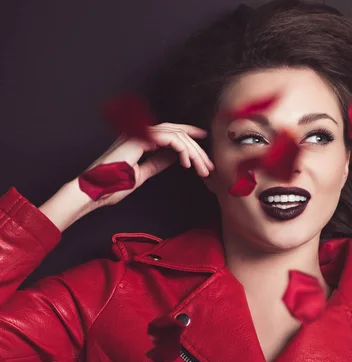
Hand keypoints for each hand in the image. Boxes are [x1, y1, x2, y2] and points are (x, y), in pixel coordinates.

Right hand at [82, 122, 212, 207]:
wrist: (94, 191)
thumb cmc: (112, 186)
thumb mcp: (142, 174)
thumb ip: (158, 162)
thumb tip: (175, 157)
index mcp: (139, 140)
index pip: (170, 132)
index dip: (189, 135)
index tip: (204, 143)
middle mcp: (139, 133)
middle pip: (177, 132)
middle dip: (196, 148)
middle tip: (209, 165)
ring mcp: (138, 134)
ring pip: (177, 135)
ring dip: (193, 153)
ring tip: (202, 169)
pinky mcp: (139, 140)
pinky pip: (170, 140)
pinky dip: (182, 151)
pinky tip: (187, 165)